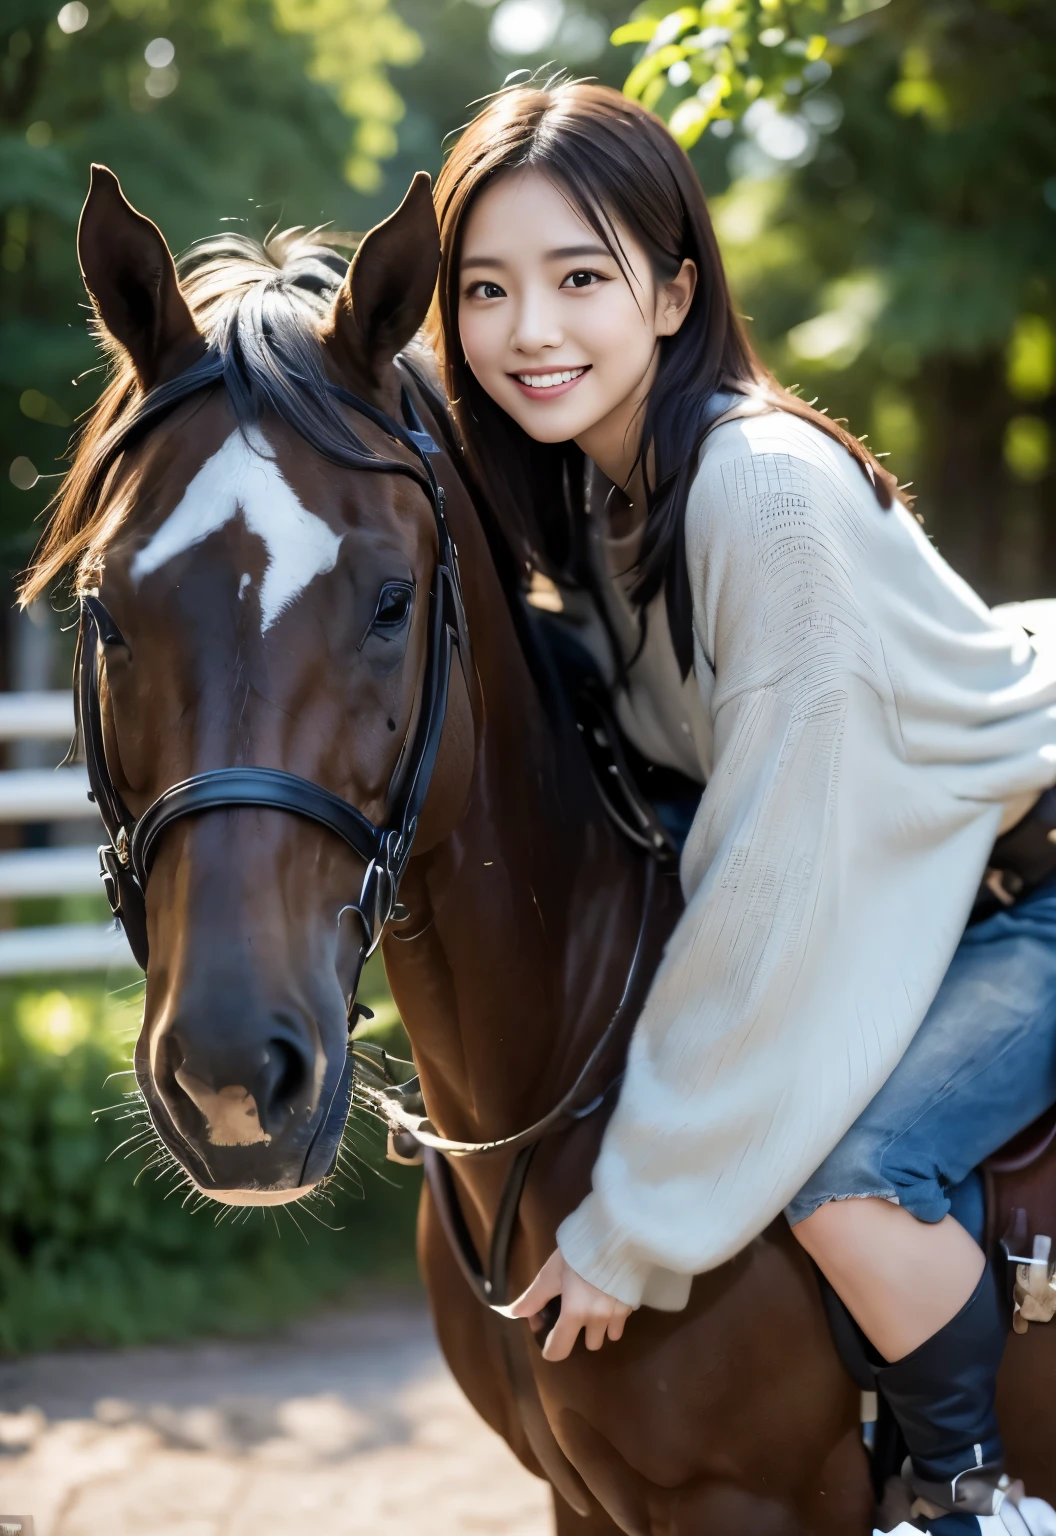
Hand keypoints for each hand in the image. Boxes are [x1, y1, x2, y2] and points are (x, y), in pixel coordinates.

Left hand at [508, 1248, 632, 1361]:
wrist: (617, 1234)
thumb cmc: (579, 1252)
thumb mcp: (552, 1272)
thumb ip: (534, 1297)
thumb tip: (512, 1314)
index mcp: (575, 1313)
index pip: (560, 1350)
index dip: (551, 1349)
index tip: (548, 1337)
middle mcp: (598, 1320)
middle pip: (590, 1345)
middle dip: (581, 1333)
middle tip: (575, 1313)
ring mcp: (618, 1314)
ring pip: (609, 1336)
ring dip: (601, 1327)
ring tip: (595, 1306)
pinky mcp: (633, 1303)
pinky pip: (622, 1321)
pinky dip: (615, 1317)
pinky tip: (609, 1298)